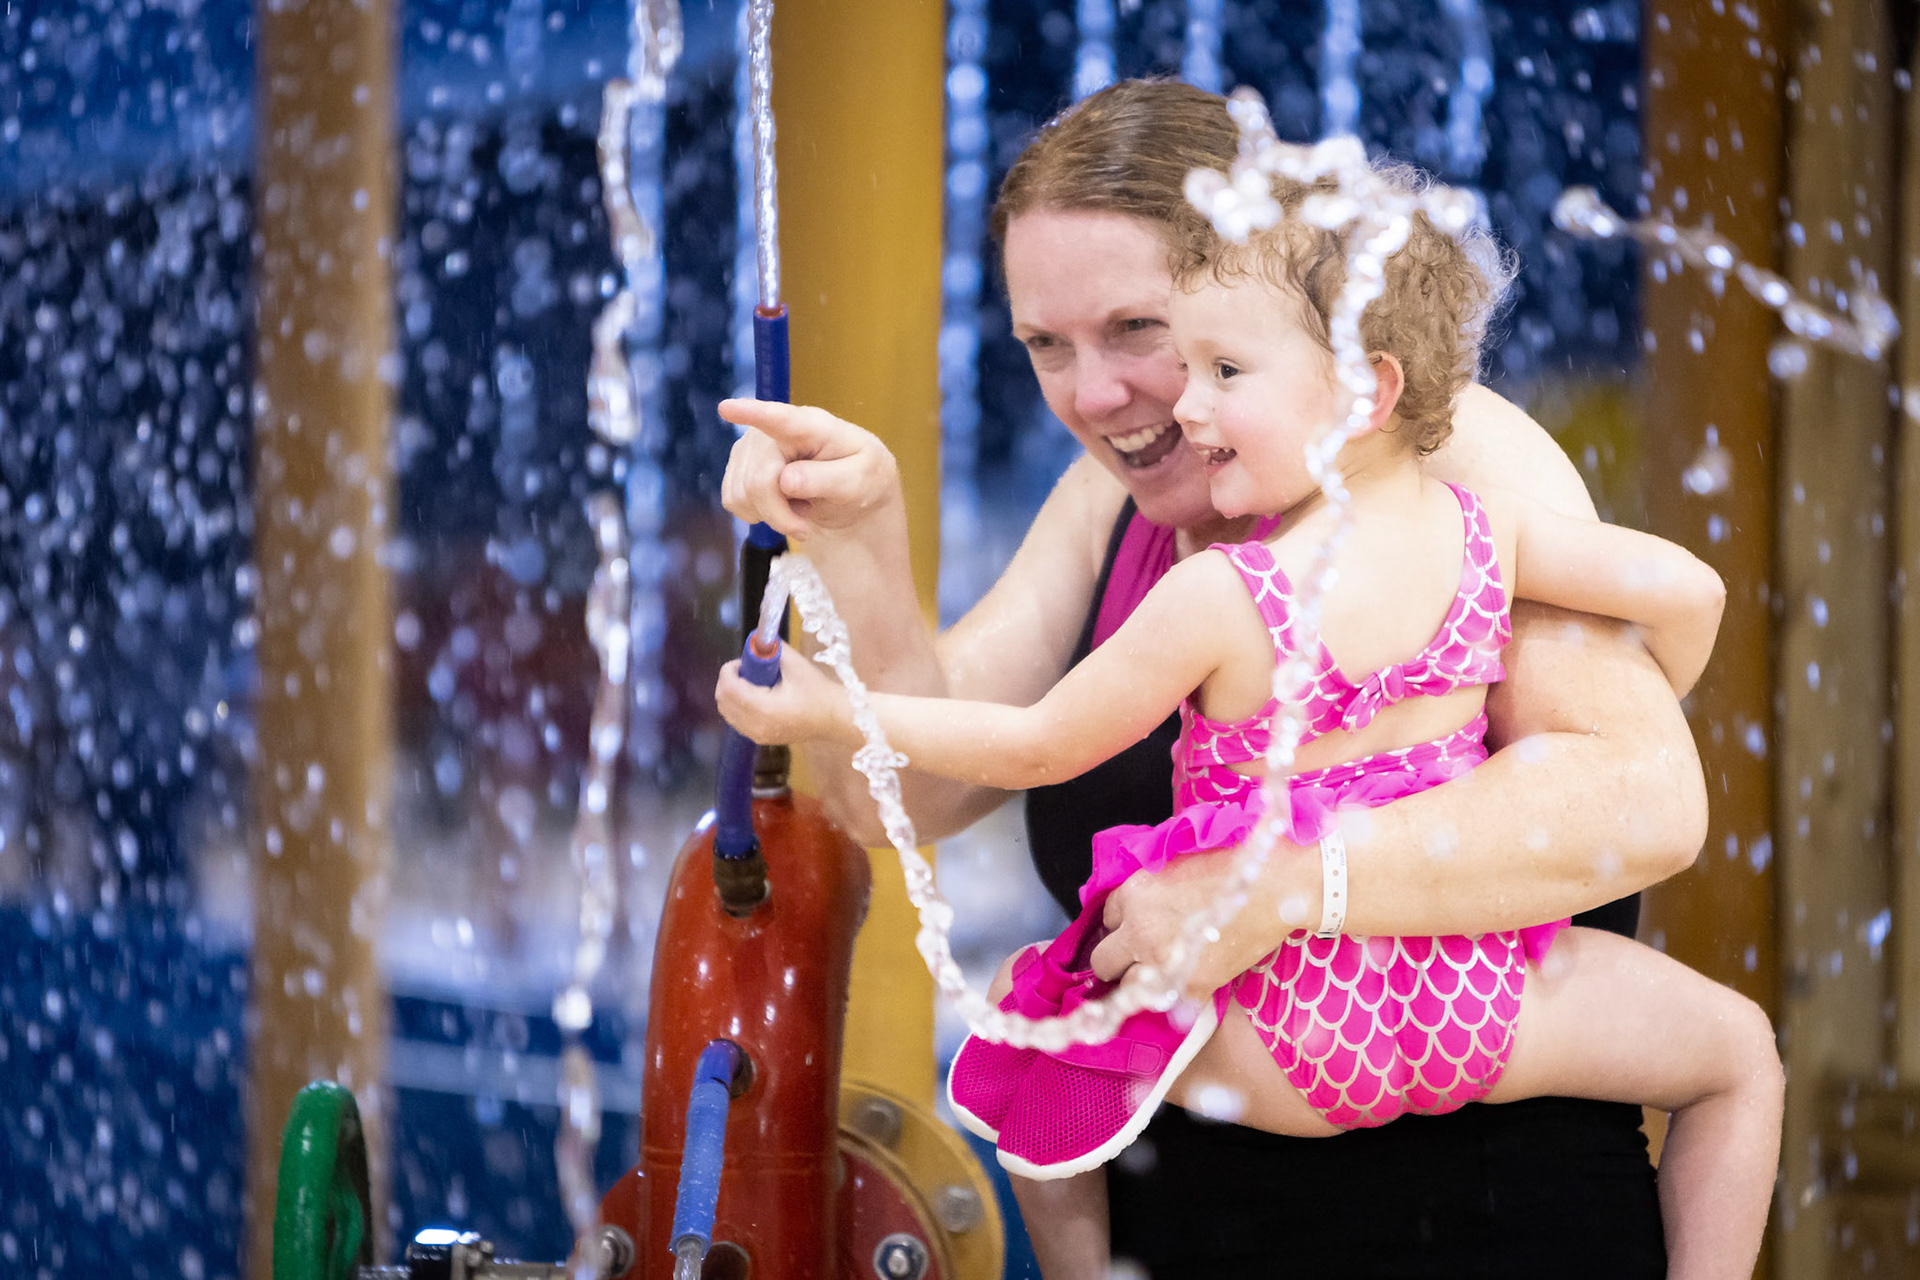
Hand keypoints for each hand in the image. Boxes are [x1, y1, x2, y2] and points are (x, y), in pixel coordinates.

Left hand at [713, 643, 851, 745]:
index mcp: (764, 708)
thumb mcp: (795, 664)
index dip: (729, 670)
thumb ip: (773, 650)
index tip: (742, 661)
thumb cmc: (817, 691)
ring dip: (732, 694)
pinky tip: (756, 697)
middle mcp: (756, 725)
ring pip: (727, 712)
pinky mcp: (761, 740)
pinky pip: (737, 721)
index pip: (729, 688)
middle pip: (723, 701)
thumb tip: (756, 641)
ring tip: (751, 683)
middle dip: (728, 681)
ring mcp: (757, 736)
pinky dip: (738, 706)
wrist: (834, 718)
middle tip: (745, 670)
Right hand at [718, 399, 901, 539]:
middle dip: (779, 514)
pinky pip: (732, 499)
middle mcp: (774, 430)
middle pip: (758, 481)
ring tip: (797, 506)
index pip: (781, 419)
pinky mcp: (738, 464)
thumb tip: (786, 481)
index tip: (727, 408)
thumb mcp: (861, 481)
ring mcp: (752, 446)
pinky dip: (756, 513)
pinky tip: (779, 504)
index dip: (752, 413)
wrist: (850, 488)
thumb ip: (828, 479)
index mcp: (812, 426)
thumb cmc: (861, 476)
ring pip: (741, 494)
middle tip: (806, 527)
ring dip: (770, 515)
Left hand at [1088, 839, 1317, 998]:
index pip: (1107, 916)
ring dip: (1137, 980)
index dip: (1124, 920)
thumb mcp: (1176, 859)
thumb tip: (1139, 901)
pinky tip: (1183, 983)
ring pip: (1126, 987)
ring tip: (1156, 973)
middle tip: (1133, 954)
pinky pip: (1166, 1003)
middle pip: (1103, 959)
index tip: (1135, 923)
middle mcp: (1139, 930)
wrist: (1275, 885)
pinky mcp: (1192, 987)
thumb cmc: (1230, 861)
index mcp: (1134, 893)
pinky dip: (1174, 995)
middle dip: (1117, 955)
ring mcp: (1163, 963)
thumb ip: (1150, 883)